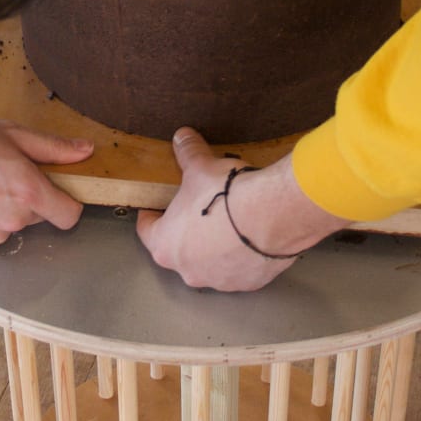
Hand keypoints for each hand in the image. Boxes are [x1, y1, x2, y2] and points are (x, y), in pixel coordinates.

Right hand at [0, 115, 93, 252]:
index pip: (70, 215)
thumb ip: (51, 146)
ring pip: (11, 225)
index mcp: (30, 192)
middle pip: (37, 216)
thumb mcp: (9, 132)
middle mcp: (16, 219)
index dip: (66, 203)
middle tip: (2, 174)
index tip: (55, 192)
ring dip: (2, 210)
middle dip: (27, 198)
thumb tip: (85, 150)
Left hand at [136, 127, 348, 291]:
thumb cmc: (227, 196)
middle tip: (198, 211)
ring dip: (216, 248)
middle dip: (187, 232)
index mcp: (166, 245)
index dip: (151, 217)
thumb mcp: (201, 167)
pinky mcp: (249, 283)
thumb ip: (188, 153)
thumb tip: (182, 137)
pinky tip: (252, 235)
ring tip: (229, 223)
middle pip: (180, 251)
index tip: (155, 209)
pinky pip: (241, 268)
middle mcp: (189, 270)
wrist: (273, 215)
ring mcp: (220, 280)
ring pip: (211, 264)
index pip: (147, 232)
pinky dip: (243, 255)